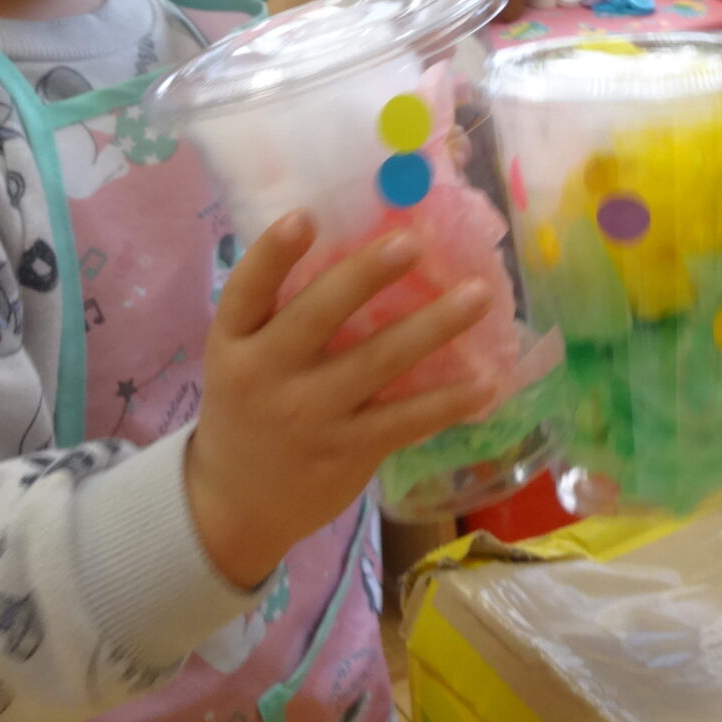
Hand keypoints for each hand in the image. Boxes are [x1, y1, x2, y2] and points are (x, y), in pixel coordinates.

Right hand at [185, 217, 493, 587]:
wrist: (235, 505)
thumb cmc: (248, 408)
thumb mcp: (243, 358)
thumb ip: (283, 313)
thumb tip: (362, 243)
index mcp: (235, 341)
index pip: (246, 290)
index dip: (273, 252)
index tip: (306, 216)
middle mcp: (267, 374)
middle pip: (317, 316)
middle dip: (366, 277)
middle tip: (412, 242)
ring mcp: (310, 415)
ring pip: (378, 362)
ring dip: (433, 326)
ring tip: (477, 296)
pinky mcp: (348, 450)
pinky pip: (405, 420)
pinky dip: (447, 401)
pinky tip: (486, 382)